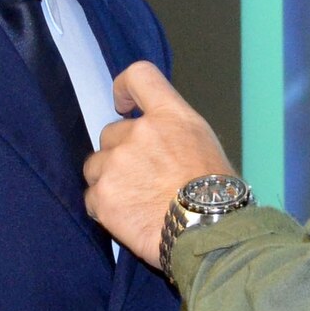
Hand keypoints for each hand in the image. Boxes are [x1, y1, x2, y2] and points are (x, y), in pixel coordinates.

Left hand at [83, 62, 234, 268]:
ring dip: (108, 180)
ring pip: (96, 165)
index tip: (122, 105)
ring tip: (135, 202)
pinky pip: (91, 197)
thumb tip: (160, 141)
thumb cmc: (218, 196)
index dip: (124, 88)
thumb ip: (174, 133)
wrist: (209, 233)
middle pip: (111, 133)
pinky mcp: (102, 196)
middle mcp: (139, 133)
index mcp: (170, 117)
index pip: (139, 77)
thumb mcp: (206, 147)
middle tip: (142, 179)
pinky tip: (128, 219)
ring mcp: (116, 164)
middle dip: (120, 153)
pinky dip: (104, 208)